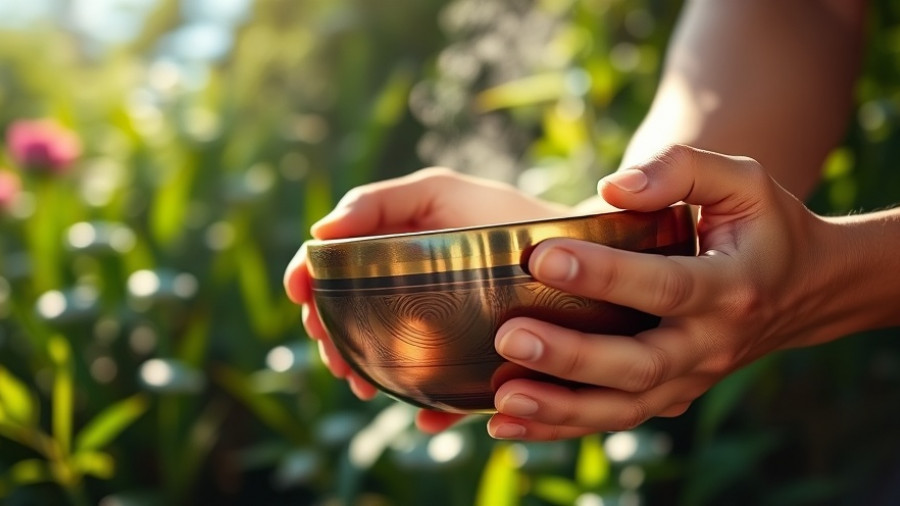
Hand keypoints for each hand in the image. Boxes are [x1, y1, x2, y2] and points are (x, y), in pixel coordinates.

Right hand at [283, 167, 570, 431]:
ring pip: (383, 357)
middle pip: (349, 315)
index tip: (298, 294)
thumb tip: (319, 233)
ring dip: (364, 370)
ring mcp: (438, 330)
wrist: (581, 258)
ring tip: (364, 383)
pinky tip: (423, 416)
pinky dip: (427, 406)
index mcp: (397, 248)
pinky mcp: (471, 364)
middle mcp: (411, 290)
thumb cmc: (507, 215)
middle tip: (332, 350)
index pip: (334, 264)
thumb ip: (378, 202)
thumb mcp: (440, 193)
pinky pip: (440, 392)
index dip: (307, 278)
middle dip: (329, 333)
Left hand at [487, 145, 841, 440]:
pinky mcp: (669, 396)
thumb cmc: (762, 227)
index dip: (606, 274)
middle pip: (640, 364)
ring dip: (560, 408)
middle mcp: (711, 344)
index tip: (542, 255)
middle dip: (571, 355)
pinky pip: (614, 418)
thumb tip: (612, 187)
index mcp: (731, 287)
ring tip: (502, 397)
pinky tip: (507, 422)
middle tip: (509, 335)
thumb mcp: (741, 182)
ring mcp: (691, 379)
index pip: (665, 285)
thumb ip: (681, 170)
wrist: (804, 289)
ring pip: (624, 408)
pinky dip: (561, 426)